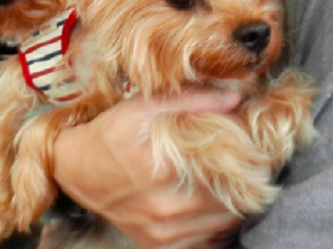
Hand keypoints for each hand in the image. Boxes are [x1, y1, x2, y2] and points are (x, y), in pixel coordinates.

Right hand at [53, 90, 242, 248]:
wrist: (76, 168)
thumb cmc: (110, 133)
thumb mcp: (143, 106)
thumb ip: (190, 100)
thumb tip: (234, 98)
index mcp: (162, 168)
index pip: (228, 171)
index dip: (251, 161)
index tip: (256, 150)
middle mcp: (165, 206)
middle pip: (231, 201)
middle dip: (248, 183)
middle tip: (251, 165)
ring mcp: (162, 231)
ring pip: (222, 224)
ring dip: (235, 204)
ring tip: (233, 182)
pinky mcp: (157, 244)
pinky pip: (205, 241)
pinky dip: (215, 224)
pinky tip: (210, 204)